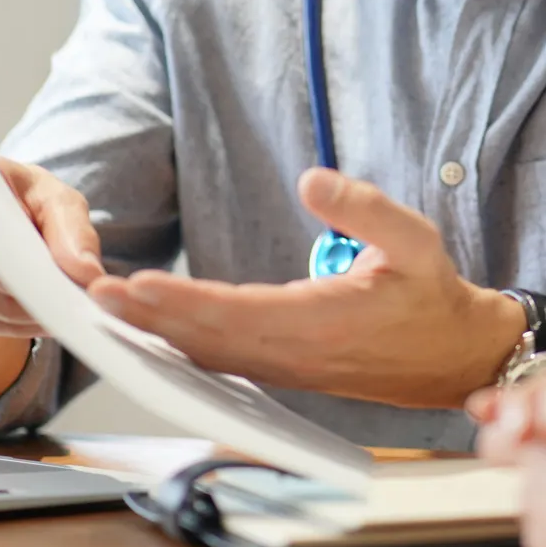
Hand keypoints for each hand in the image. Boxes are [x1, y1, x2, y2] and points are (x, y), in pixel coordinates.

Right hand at [0, 155, 105, 336]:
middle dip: (38, 289)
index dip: (21, 256)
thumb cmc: (29, 202)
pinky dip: (18, 325)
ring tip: (66, 305)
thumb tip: (87, 274)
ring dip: (34, 312)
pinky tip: (40, 315)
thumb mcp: (59, 202)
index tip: (57, 278)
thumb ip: (75, 232)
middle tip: (77, 301)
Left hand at [86, 168, 522, 408]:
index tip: (138, 283)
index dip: (184, 300)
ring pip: (205, 353)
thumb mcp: (415, 238)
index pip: (237, 313)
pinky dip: (177, 344)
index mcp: (322, 322)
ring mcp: (284, 367)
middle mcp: (294, 352)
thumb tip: (311, 178)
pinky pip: (218, 360)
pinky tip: (147, 329)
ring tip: (104, 306)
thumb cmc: (431, 294)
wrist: (453, 356)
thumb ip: (363, 207)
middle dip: (146, 317)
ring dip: (153, 332)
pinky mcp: (280, 368)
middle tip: (92, 293)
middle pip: (204, 338)